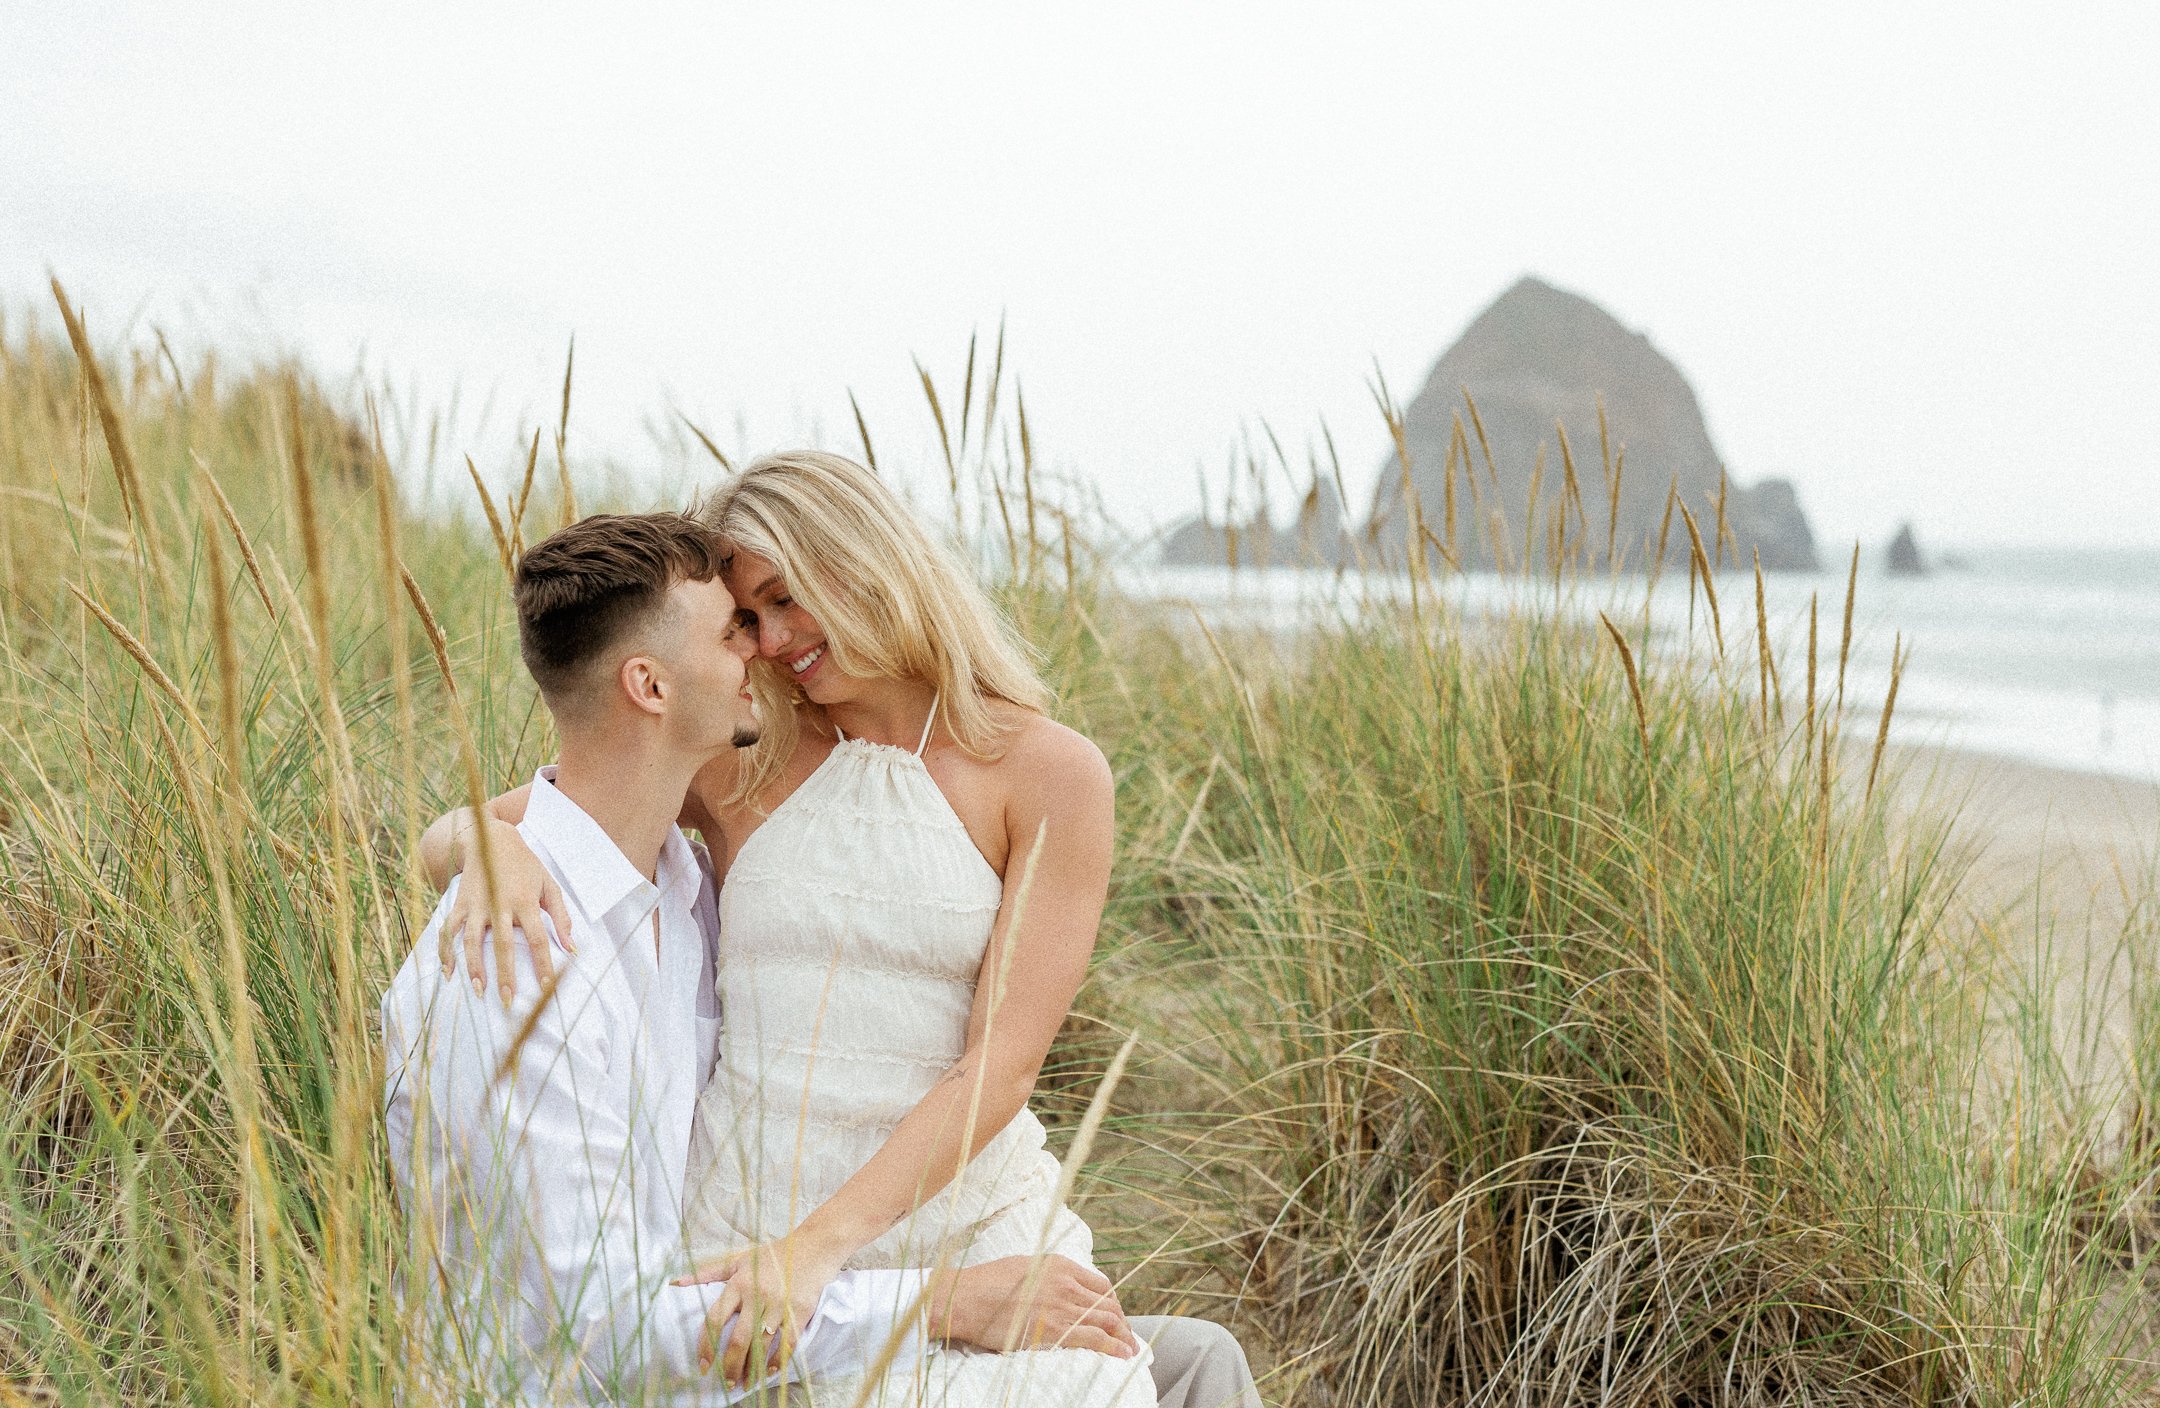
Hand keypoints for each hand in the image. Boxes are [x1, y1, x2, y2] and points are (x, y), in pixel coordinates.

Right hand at [436, 814, 572, 1001]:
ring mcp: (476, 904)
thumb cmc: (526, 866)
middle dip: (505, 975)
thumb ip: (561, 916)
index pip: (537, 938)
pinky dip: (446, 951)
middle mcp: (498, 904)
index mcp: (525, 901)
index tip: (547, 988)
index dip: (543, 964)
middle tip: (507, 1002)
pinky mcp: (459, 903)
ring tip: (478, 992)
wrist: (491, 839)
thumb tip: (572, 948)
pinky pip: (449, 930)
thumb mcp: (549, 885)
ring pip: (472, 940)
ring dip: (474, 967)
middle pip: (502, 945)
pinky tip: (448, 973)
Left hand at [675, 1235, 845, 1385]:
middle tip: (727, 1384)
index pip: (715, 1319)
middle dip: (730, 1366)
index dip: (707, 1346)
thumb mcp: (740, 1259)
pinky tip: (769, 1371)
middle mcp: (757, 1295)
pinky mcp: (800, 1311)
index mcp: (739, 1283)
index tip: (704, 1366)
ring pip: (762, 1345)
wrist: (814, 1247)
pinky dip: (777, 1360)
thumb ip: (708, 1273)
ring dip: (752, 1369)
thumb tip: (676, 1282)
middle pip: (739, 1339)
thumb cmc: (773, 1254)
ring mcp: (780, 1304)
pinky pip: (787, 1343)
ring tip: (745, 1383)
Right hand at [934, 1254, 1137, 1357]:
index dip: (1112, 1302)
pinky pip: (1096, 1338)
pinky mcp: (1056, 1329)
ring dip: (1124, 1335)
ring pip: (1107, 1319)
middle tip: (1127, 1334)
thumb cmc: (986, 1284)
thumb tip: (1055, 1287)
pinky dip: (1114, 1347)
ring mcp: (1063, 1305)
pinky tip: (1122, 1354)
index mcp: (1059, 1264)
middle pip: (1108, 1303)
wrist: (966, 1298)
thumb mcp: (1023, 1266)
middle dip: (1122, 1321)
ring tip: (1131, 1348)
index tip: (1114, 1314)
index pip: (1100, 1284)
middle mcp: (1066, 1282)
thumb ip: (1046, 1275)